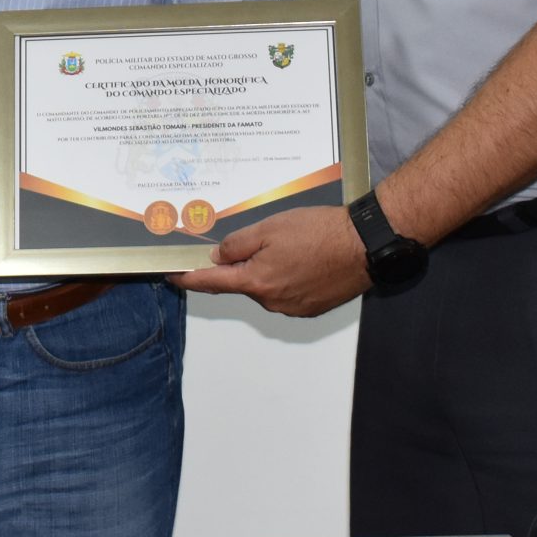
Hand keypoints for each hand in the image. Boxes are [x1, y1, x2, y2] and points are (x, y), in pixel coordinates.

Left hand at [171, 207, 369, 315]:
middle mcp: (272, 302)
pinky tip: (304, 259)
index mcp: (257, 282)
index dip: (188, 279)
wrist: (364, 246)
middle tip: (260, 240)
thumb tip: (218, 258)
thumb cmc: (319, 232)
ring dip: (268, 270)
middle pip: (243, 283)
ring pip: (267, 287)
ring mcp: (293, 308)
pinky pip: (288, 293)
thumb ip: (238, 244)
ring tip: (292, 246)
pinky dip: (287, 277)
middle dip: (242, 265)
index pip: (212, 283)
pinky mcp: (311, 308)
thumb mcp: (270, 228)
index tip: (172, 276)